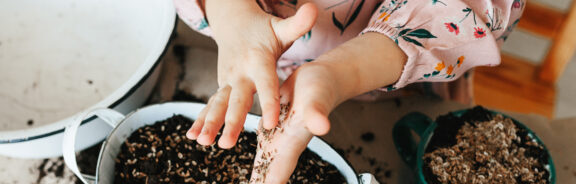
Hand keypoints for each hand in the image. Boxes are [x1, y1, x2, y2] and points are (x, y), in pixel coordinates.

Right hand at [186, 1, 318, 148]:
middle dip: (231, 122)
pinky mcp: (221, 86)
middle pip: (237, 100)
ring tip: (203, 142)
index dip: (269, 102)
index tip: (272, 123)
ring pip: (219, 104)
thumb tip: (313, 9)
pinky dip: (201, 119)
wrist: (234, 23)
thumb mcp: (281, 27)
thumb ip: (297, 24)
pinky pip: (211, 104)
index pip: (266, 84)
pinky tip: (192, 136)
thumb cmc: (263, 29)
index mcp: (258, 60)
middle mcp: (240, 72)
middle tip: (227, 143)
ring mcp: (227, 80)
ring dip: (210, 124)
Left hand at [250, 63, 337, 182]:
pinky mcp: (271, 127)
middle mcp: (284, 145)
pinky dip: (255, 165)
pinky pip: (260, 150)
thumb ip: (317, 114)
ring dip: (256, 180)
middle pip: (267, 176)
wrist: (322, 77)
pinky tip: (246, 170)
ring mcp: (277, 138)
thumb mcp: (317, 98)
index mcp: (292, 142)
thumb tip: (322, 127)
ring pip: (262, 166)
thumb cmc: (322, 88)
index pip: (277, 175)